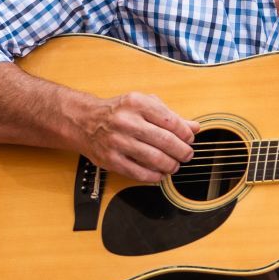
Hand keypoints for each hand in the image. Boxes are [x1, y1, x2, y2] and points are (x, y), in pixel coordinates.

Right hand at [67, 89, 194, 183]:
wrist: (84, 121)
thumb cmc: (119, 112)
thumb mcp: (144, 105)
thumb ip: (170, 115)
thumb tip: (194, 127)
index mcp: (136, 103)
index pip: (170, 120)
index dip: (185, 133)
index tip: (189, 139)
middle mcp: (126, 121)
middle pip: (164, 141)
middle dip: (181, 151)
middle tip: (187, 155)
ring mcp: (117, 141)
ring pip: (154, 158)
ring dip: (170, 165)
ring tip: (174, 165)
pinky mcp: (110, 159)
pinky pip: (138, 172)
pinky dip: (154, 176)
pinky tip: (160, 173)